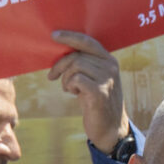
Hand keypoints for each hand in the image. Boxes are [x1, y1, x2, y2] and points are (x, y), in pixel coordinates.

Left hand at [49, 31, 129, 153]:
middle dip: (60, 66)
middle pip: (76, 56)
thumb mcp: (93, 78)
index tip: (53, 35)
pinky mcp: (100, 92)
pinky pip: (76, 79)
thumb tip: (61, 50)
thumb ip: (84, 64)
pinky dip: (69, 86)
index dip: (70, 36)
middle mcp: (111, 67)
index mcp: (109, 60)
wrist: (110, 128)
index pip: (88, 42)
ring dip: (65, 78)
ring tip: (69, 89)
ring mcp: (107, 79)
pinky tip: (74, 94)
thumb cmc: (96, 101)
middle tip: (53, 76)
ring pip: (75, 66)